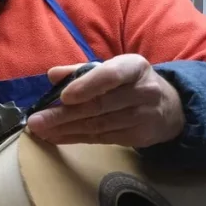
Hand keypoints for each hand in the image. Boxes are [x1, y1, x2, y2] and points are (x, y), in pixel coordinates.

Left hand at [26, 54, 184, 147]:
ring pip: (98, 125)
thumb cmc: (130, 84)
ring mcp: (143, 116)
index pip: (111, 75)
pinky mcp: (139, 136)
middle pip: (98, 105)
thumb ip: (81, 71)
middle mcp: (142, 91)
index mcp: (134, 67)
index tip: (64, 96)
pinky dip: (75, 138)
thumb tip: (52, 75)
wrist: (169, 107)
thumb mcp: (112, 69)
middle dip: (63, 115)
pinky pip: (101, 139)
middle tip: (36, 121)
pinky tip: (56, 138)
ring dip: (65, 129)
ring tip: (41, 131)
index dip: (87, 86)